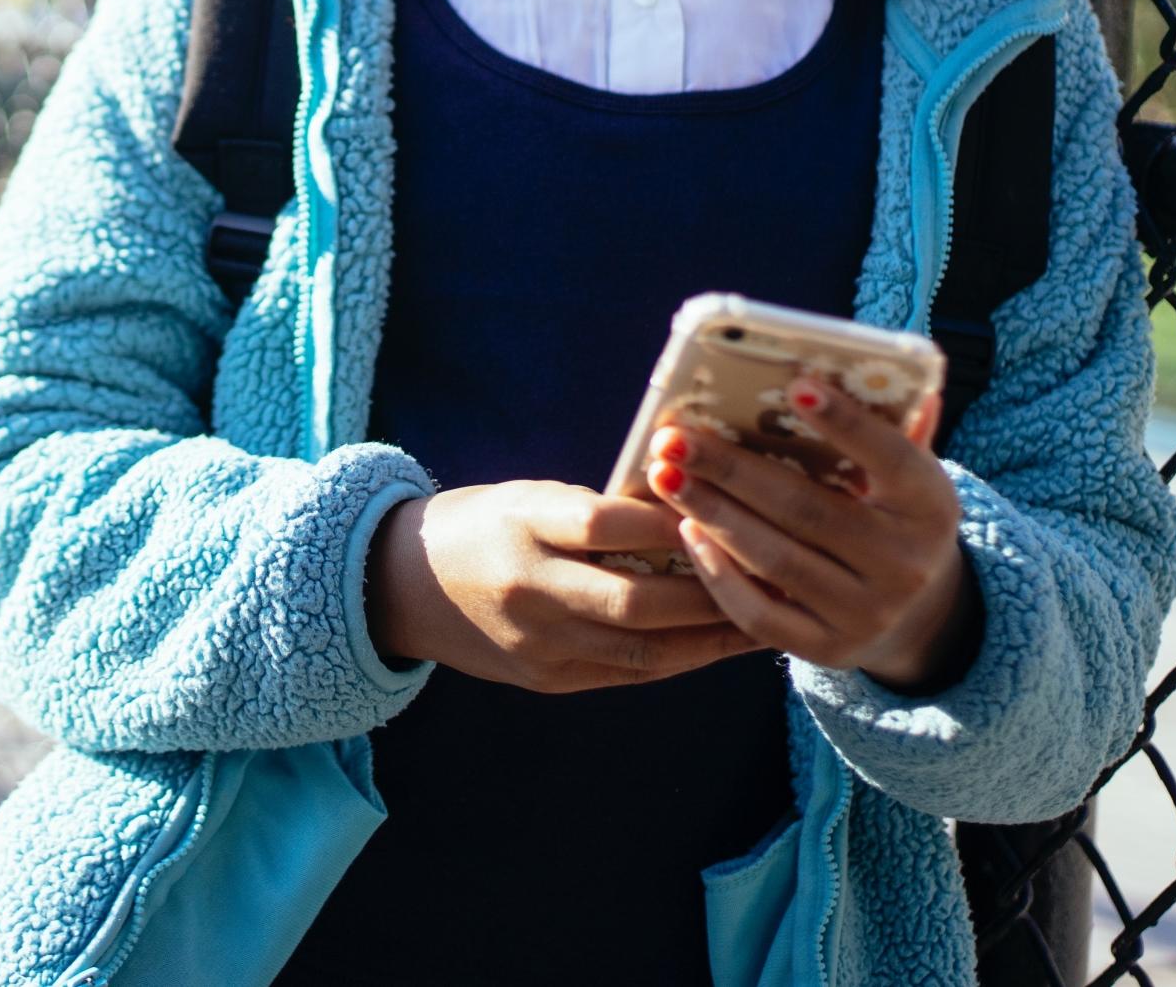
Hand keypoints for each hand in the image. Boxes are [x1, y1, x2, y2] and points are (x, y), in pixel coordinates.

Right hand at [367, 480, 765, 692]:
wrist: (404, 586)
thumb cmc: (483, 523)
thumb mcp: (528, 495)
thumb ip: (595, 508)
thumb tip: (685, 509)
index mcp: (522, 525)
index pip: (607, 523)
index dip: (670, 519)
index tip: (725, 508)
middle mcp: (530, 589)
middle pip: (637, 598)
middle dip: (712, 590)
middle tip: (771, 572)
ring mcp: (539, 643)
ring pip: (643, 647)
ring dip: (712, 635)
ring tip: (767, 615)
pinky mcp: (546, 679)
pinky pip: (628, 672)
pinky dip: (680, 658)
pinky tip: (720, 644)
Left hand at [645, 380, 980, 692]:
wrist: (919, 614)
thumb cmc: (893, 517)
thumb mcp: (907, 476)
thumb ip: (893, 426)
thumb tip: (877, 363)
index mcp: (930, 506)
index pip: (891, 458)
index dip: (846, 423)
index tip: (796, 386)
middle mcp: (905, 564)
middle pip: (807, 510)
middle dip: (732, 471)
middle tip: (674, 439)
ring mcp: (868, 613)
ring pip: (776, 562)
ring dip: (712, 515)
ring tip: (665, 476)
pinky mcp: (828, 649)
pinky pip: (761, 615)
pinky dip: (719, 575)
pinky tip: (686, 533)